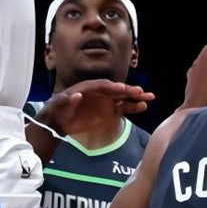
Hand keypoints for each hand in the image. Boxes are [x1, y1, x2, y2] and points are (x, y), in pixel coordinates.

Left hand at [40, 79, 155, 136]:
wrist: (58, 122)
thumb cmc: (57, 109)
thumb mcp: (58, 104)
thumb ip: (67, 100)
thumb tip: (77, 94)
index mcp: (88, 87)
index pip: (103, 85)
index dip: (112, 87)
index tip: (122, 89)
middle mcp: (100, 93)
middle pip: (116, 90)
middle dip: (128, 91)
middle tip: (141, 92)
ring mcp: (106, 102)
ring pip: (123, 98)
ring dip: (136, 98)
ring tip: (149, 97)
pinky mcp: (109, 112)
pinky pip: (123, 109)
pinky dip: (133, 108)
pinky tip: (143, 106)